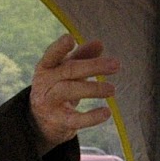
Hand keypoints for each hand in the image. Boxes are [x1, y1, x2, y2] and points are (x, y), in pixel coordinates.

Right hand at [27, 35, 118, 150]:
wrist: (43, 121)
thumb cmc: (58, 88)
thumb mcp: (67, 71)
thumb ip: (82, 56)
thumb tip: (99, 43)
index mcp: (46, 67)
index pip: (51, 55)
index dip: (59, 47)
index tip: (70, 38)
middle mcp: (44, 83)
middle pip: (68, 71)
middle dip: (93, 66)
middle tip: (116, 65)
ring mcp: (49, 103)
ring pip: (69, 91)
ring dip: (93, 89)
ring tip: (112, 89)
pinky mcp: (57, 121)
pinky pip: (75, 119)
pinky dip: (91, 117)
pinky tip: (107, 112)